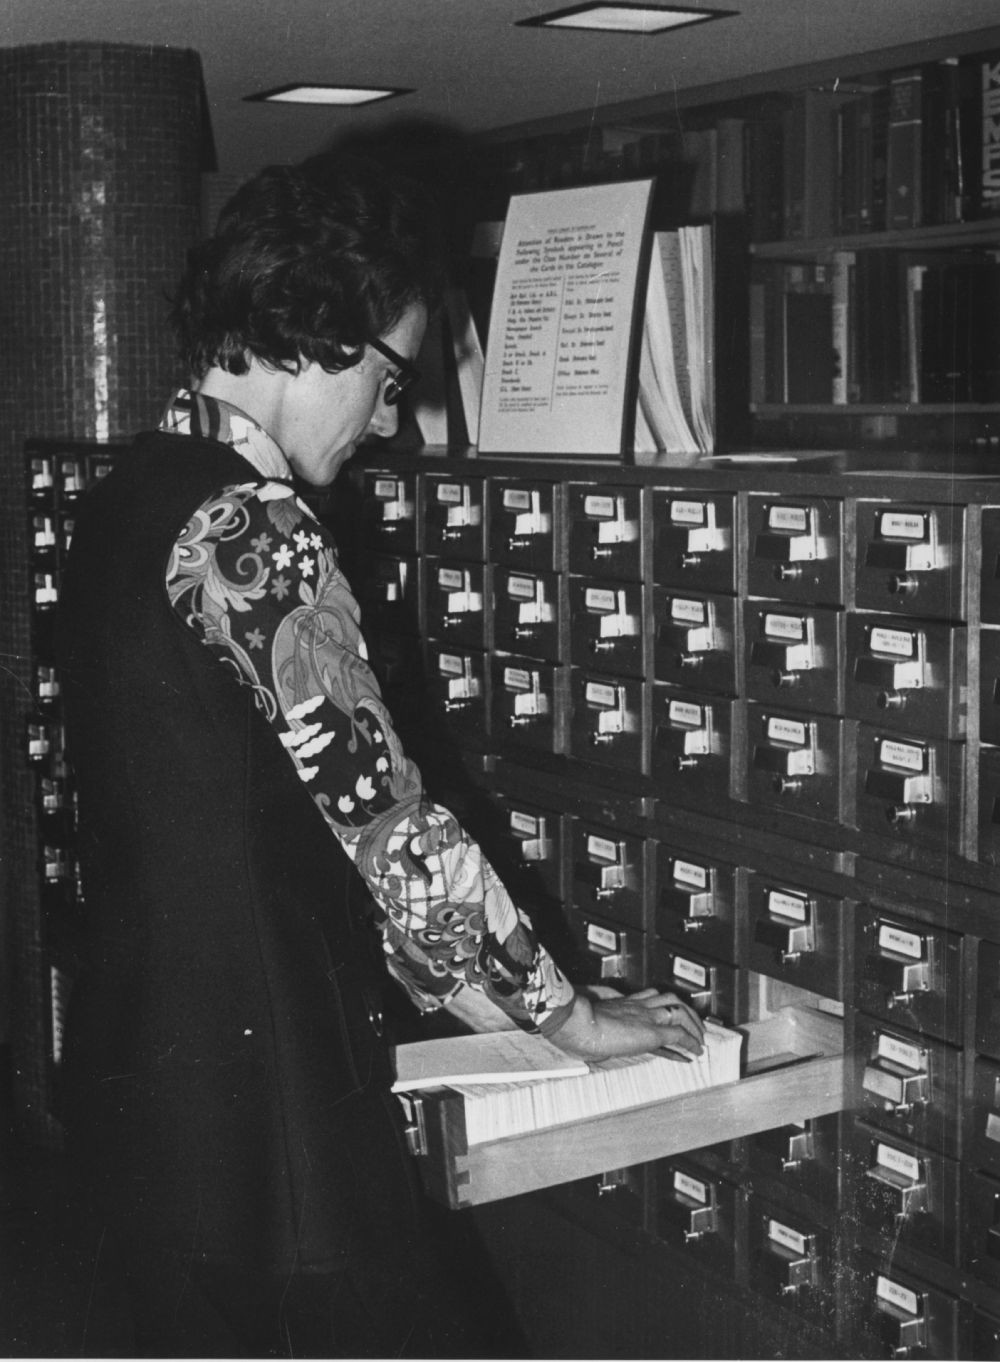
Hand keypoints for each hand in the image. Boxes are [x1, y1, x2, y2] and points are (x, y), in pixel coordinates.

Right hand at [547, 987, 705, 1062]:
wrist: (574, 1023)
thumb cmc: (572, 1027)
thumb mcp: (584, 1027)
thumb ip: (591, 1032)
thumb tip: (586, 1049)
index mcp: (621, 1004)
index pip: (650, 999)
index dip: (663, 1007)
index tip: (670, 1017)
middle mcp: (637, 1006)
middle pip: (669, 999)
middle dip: (685, 1011)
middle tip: (694, 1024)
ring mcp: (645, 1017)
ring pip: (680, 1011)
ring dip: (693, 1024)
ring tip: (699, 1038)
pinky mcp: (652, 1032)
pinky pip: (679, 1034)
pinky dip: (691, 1041)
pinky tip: (696, 1050)